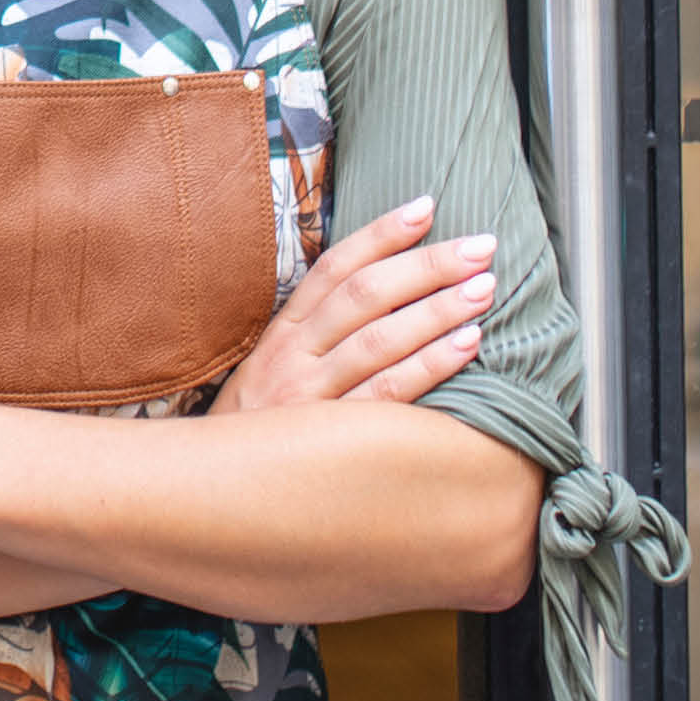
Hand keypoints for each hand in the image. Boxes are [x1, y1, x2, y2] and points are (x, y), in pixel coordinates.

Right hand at [212, 195, 498, 414]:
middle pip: (365, 295)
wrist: (215, 493)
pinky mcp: (331, 437)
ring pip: (379, 339)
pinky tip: (467, 344)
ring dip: (438, 309)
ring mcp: (310, 395)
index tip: (426, 207)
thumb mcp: (273, 373)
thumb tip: (387, 294)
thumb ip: (319, 337)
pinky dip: (430, 365)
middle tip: (480, 245)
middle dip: (426, 265)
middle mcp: (294, 356)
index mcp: (283, 333)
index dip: (381, 234)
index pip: (335, 268)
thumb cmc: (262, 432)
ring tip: (484, 287)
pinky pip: (388, 394)